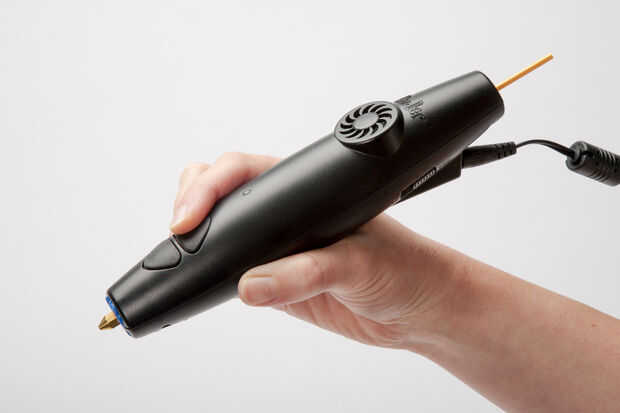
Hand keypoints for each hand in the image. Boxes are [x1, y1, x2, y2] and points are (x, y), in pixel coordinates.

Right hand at [170, 152, 464, 348]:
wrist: (417, 309)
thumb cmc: (404, 268)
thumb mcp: (357, 264)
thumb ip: (306, 273)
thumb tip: (252, 284)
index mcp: (307, 191)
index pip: (244, 172)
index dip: (208, 187)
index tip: (188, 216)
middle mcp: (287, 214)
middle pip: (222, 192)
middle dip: (191, 201)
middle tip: (178, 231)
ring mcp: (277, 247)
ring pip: (222, 232)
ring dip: (196, 239)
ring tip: (177, 256)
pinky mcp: (275, 280)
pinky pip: (231, 274)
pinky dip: (210, 276)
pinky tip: (201, 282)